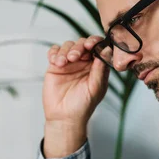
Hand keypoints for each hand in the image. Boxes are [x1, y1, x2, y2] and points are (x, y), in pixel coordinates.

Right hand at [43, 36, 109, 157]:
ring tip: (63, 63)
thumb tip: (105, 51)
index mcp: (96, 66)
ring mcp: (69, 63)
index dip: (95, 42)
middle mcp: (83, 62)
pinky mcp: (55, 66)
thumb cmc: (83, 106)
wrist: (64, 117)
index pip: (97, 47)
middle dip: (78, 47)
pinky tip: (56, 62)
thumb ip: (100, 70)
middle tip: (74, 57)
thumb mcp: (96, 88)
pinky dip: (54, 53)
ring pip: (67, 46)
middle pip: (81, 43)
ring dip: (65, 51)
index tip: (91, 45)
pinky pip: (54, 52)